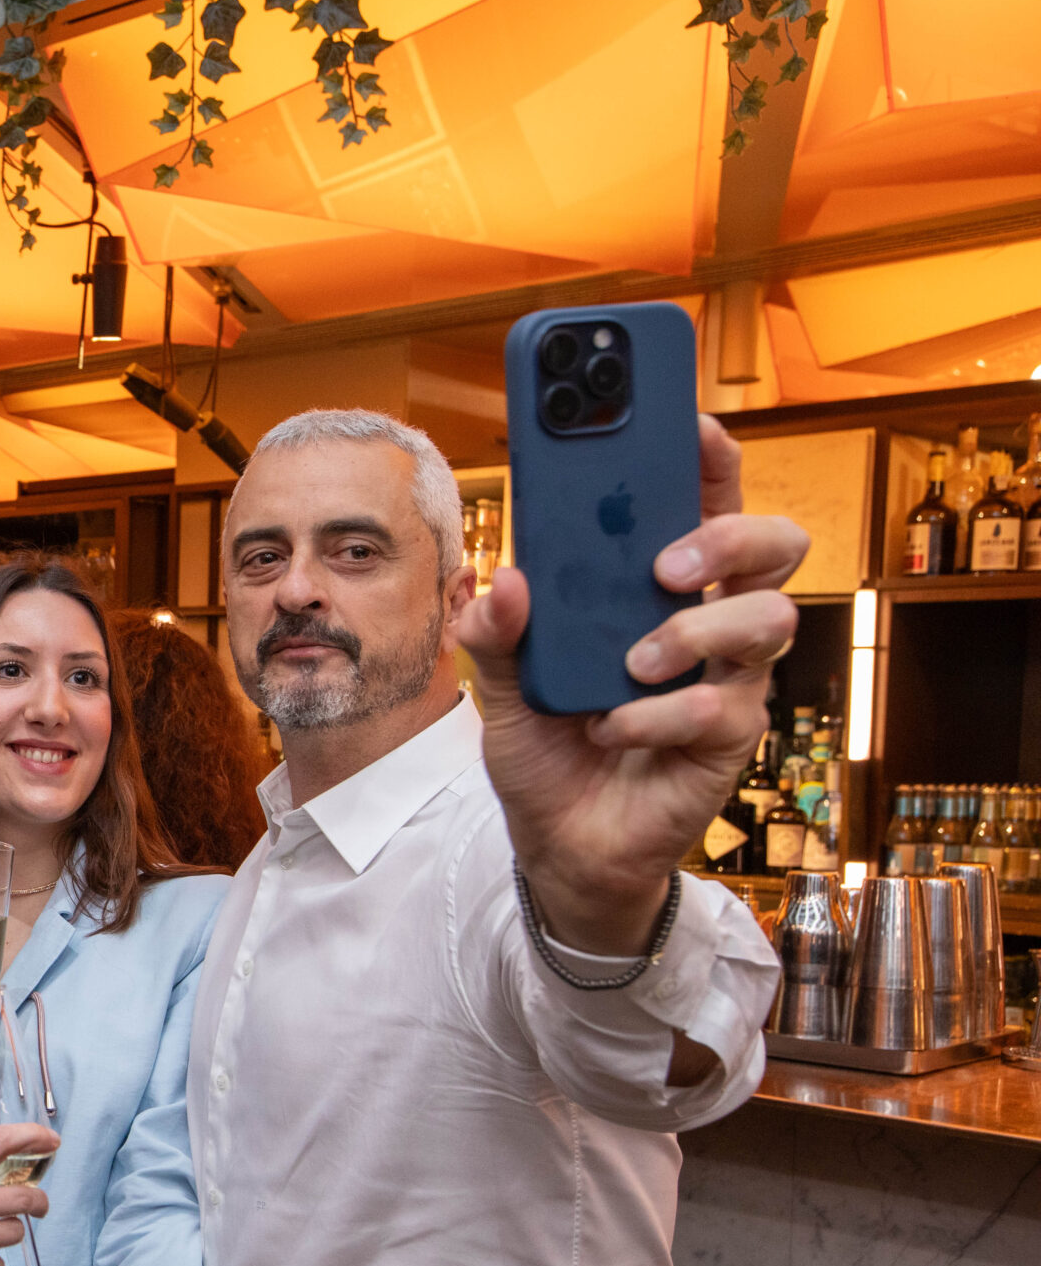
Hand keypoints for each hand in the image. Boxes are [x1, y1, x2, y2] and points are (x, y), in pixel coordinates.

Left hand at [455, 415, 804, 954]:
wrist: (559, 842)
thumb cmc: (548, 749)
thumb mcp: (499, 685)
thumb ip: (493, 630)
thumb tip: (502, 580)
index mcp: (655, 590)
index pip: (703, 503)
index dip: (710, 458)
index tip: (690, 423)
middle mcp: (708, 622)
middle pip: (772, 544)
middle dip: (727, 535)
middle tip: (663, 563)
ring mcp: (727, 680)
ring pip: (768, 619)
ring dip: (692, 632)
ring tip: (631, 662)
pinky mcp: (728, 739)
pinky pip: (718, 709)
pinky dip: (653, 715)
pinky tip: (610, 726)